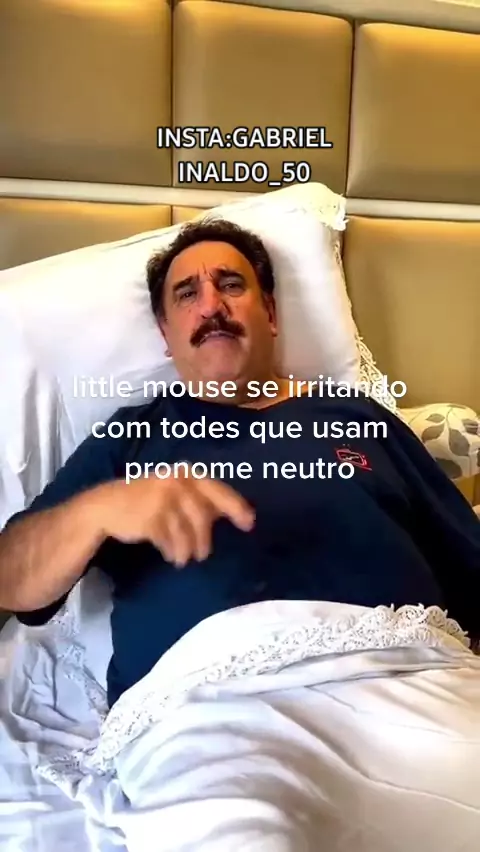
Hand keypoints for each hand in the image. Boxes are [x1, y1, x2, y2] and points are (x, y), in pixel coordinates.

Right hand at [97, 471, 254, 566]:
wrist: (108, 505)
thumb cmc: (149, 499)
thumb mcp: (177, 493)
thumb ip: (203, 501)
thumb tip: (235, 514)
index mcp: (186, 474)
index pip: (217, 489)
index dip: (235, 506)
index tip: (249, 523)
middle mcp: (176, 483)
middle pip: (202, 515)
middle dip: (204, 538)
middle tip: (204, 555)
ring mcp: (161, 500)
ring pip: (185, 531)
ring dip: (187, 549)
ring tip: (184, 559)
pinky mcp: (149, 518)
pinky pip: (168, 540)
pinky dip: (172, 551)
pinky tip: (171, 557)